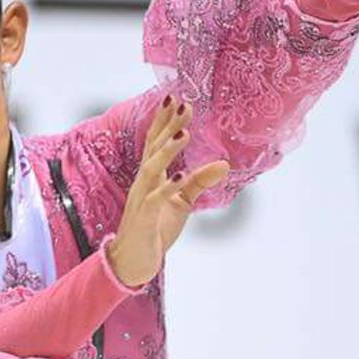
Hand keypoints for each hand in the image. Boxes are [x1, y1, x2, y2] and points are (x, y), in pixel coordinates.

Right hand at [106, 96, 229, 287]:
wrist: (133, 261)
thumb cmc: (154, 229)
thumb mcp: (182, 202)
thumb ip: (200, 181)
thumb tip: (224, 164)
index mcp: (151, 177)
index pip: (156, 142)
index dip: (165, 120)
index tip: (176, 98)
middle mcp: (144, 183)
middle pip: (154, 148)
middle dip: (168, 126)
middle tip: (182, 103)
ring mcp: (142, 199)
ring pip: (152, 168)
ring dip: (168, 150)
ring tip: (184, 133)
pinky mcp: (145, 218)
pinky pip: (155, 199)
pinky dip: (167, 187)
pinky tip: (180, 176)